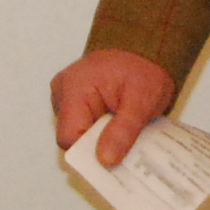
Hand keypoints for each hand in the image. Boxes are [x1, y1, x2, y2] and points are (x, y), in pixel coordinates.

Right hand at [50, 47, 175, 169]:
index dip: (89, 153)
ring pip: (77, 132)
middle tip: (123, 149)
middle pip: (72, 136)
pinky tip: (116, 127)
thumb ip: (124, 130)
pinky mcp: (74, 100)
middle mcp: (63, 92)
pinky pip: (82, 124)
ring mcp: (66, 96)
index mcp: (74, 88)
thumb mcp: (143, 100)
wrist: (146, 49)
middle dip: (96, 146)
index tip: (113, 159)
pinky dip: (99, 130)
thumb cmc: (145, 69)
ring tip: (122, 133)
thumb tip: (105, 160)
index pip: (69, 137)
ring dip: (99, 138)